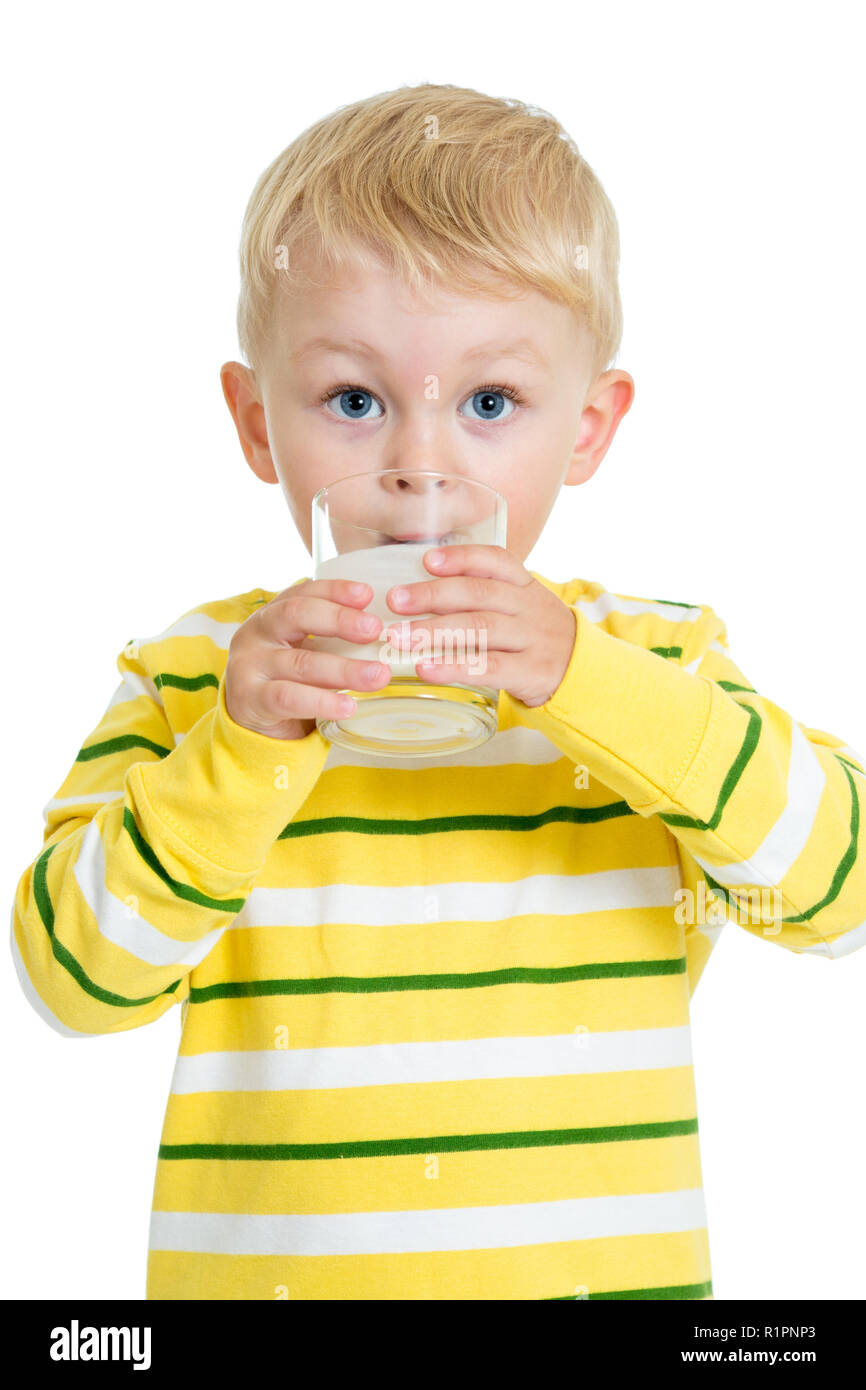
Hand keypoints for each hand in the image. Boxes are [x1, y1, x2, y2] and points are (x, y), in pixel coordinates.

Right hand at [225, 578, 388, 738]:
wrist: (246, 720)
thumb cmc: (285, 678)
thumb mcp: (303, 650)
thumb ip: (331, 638)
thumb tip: (385, 635)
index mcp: (272, 614)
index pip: (304, 592)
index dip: (335, 590)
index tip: (367, 594)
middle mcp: (256, 633)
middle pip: (297, 615)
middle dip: (339, 619)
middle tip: (374, 630)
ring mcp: (249, 665)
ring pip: (301, 662)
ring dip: (344, 669)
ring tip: (378, 675)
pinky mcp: (251, 699)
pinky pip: (290, 698)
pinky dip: (323, 702)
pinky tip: (348, 706)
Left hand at [382, 544, 577, 708]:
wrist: (583, 672)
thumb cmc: (535, 636)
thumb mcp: (521, 606)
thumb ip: (483, 594)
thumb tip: (420, 588)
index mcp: (524, 586)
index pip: (496, 561)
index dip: (462, 558)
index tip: (427, 559)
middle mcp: (528, 608)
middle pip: (479, 594)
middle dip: (433, 594)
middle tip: (395, 600)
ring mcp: (531, 639)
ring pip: (480, 629)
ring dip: (434, 631)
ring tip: (399, 637)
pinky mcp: (530, 672)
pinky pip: (488, 667)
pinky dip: (454, 667)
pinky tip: (425, 668)